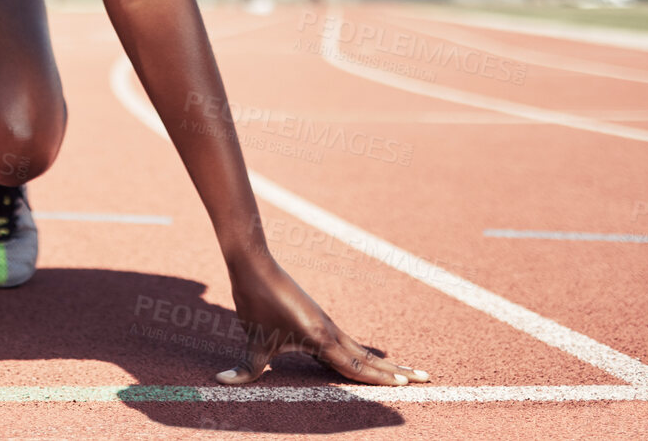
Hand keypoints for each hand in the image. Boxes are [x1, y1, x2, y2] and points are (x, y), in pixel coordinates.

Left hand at [215, 252, 428, 385]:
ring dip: (384, 362)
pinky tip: (367, 357)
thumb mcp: (252, 339)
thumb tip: (220, 382)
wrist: (255, 263)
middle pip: (369, 358)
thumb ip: (245, 368)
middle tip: (427, 378)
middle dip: (396, 371)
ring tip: (408, 372)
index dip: (380, 378)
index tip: (408, 385)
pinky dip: (363, 353)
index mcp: (320, 339)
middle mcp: (330, 331)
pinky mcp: (317, 318)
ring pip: (361, 349)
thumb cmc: (255, 301)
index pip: (356, 366)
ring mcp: (325, 323)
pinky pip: (346, 341)